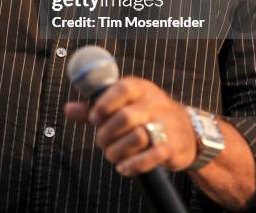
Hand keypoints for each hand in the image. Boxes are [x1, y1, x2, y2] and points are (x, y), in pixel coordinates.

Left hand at [64, 76, 197, 176]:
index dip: (104, 104)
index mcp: (141, 88)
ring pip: (137, 138)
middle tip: (101, 141)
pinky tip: (122, 167)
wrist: (187, 130)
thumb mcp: (125, 103)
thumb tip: (68, 109)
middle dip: (107, 133)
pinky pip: (151, 157)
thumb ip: (97, 107)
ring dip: (117, 150)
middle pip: (127, 116)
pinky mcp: (172, 147)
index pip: (122, 89)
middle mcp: (155, 104)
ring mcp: (165, 125)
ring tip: (111, 154)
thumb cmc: (147, 113)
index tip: (94, 119)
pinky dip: (132, 165)